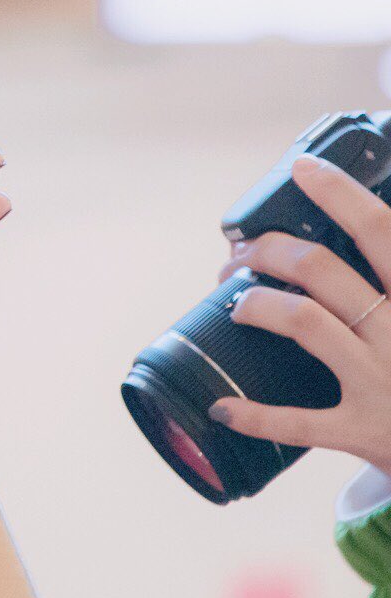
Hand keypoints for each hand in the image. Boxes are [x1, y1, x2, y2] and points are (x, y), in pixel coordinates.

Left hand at [209, 154, 390, 476]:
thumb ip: (390, 274)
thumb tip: (365, 225)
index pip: (382, 230)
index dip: (339, 194)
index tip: (302, 168)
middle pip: (322, 268)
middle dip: (269, 250)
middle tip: (240, 255)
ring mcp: (382, 381)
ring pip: (305, 321)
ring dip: (256, 305)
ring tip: (236, 305)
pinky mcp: (364, 429)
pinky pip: (297, 421)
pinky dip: (253, 414)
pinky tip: (223, 406)